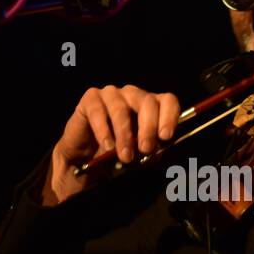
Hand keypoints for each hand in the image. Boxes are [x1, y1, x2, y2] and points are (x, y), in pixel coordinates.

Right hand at [42, 85, 180, 204]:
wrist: (84, 159)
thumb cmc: (116, 154)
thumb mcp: (138, 156)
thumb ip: (150, 152)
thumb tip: (157, 151)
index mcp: (151, 106)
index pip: (168, 101)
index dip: (169, 116)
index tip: (165, 137)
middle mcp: (133, 95)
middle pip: (147, 102)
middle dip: (148, 127)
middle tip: (146, 149)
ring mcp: (112, 94)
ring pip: (121, 108)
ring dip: (124, 134)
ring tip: (125, 156)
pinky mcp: (91, 99)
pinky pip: (98, 111)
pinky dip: (104, 131)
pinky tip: (107, 146)